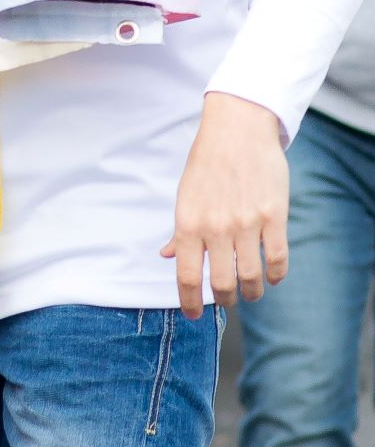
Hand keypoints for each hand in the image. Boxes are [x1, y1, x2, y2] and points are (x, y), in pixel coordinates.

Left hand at [161, 92, 289, 318]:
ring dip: (252, 292)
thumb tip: (168, 256)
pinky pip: (278, 258)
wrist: (237, 131)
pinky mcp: (275, 217)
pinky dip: (276, 275)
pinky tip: (272, 277)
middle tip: (227, 301)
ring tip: (250, 293)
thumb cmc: (206, 163)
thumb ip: (181, 231)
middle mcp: (217, 227)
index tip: (192, 315)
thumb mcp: (184, 196)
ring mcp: (247, 223)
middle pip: (222, 283)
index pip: (187, 276)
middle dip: (225, 300)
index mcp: (188, 223)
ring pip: (252, 277)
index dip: (189, 302)